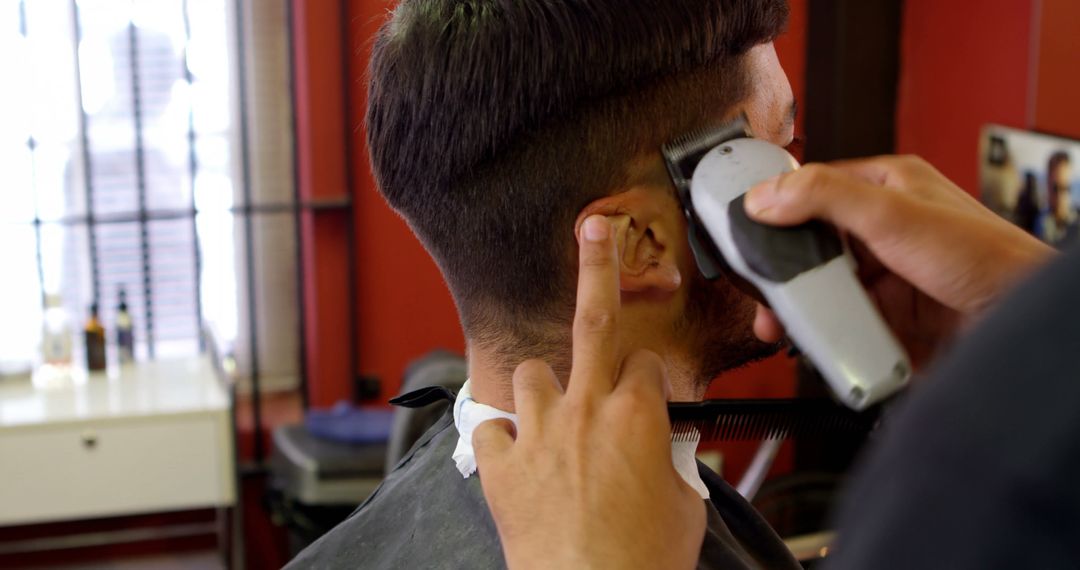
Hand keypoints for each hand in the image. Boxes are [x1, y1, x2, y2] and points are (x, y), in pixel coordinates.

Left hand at [471, 216, 705, 569]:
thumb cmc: (642, 562)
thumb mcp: (684, 506)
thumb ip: (673, 464)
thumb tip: (670, 454)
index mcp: (638, 416)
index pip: (645, 366)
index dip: (646, 378)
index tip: (644, 392)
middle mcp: (585, 411)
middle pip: (593, 320)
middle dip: (597, 264)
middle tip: (595, 228)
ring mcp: (538, 433)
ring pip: (531, 373)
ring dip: (543, 388)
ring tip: (551, 413)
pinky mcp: (500, 464)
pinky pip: (491, 425)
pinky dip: (502, 434)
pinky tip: (514, 451)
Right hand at [745, 155, 1054, 367]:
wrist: (1020, 326)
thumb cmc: (988, 258)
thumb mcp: (895, 214)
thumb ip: (827, 197)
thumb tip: (767, 195)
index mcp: (888, 187)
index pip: (814, 190)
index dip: (777, 209)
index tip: (745, 230)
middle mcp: (885, 230)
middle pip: (812, 246)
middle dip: (783, 271)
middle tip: (762, 289)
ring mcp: (887, 276)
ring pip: (824, 289)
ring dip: (801, 308)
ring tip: (782, 323)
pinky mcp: (889, 319)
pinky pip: (842, 324)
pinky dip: (826, 334)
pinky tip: (817, 340)